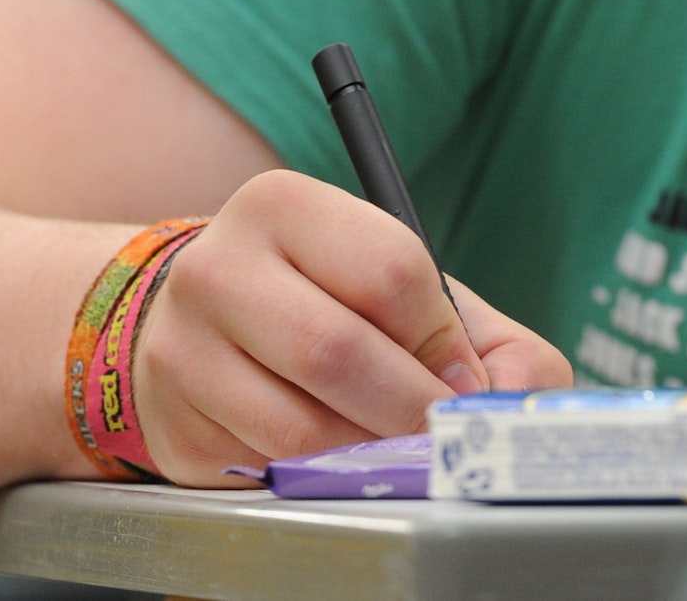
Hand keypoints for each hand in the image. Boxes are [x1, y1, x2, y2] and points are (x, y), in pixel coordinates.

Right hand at [131, 170, 570, 486]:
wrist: (197, 328)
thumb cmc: (323, 306)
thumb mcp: (406, 295)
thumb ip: (490, 344)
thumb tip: (511, 406)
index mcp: (281, 207)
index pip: (390, 271)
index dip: (442, 342)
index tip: (457, 377)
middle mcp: (217, 268)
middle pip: (335, 352)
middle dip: (411, 411)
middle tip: (439, 437)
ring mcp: (182, 351)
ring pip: (300, 430)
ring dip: (366, 455)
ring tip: (383, 447)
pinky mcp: (175, 426)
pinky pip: (267, 472)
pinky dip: (318, 479)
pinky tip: (323, 458)